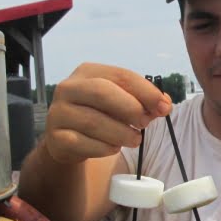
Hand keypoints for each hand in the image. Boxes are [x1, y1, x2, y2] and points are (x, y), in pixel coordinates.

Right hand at [43, 64, 170, 163]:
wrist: (68, 141)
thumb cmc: (100, 115)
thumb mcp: (120, 103)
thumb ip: (143, 101)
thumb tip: (164, 104)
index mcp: (87, 72)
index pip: (120, 75)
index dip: (146, 91)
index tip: (164, 106)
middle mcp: (68, 88)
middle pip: (102, 92)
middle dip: (130, 108)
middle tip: (146, 123)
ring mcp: (58, 113)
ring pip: (94, 121)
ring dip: (121, 133)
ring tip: (134, 139)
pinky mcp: (56, 138)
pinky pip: (84, 143)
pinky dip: (105, 148)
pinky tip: (114, 148)